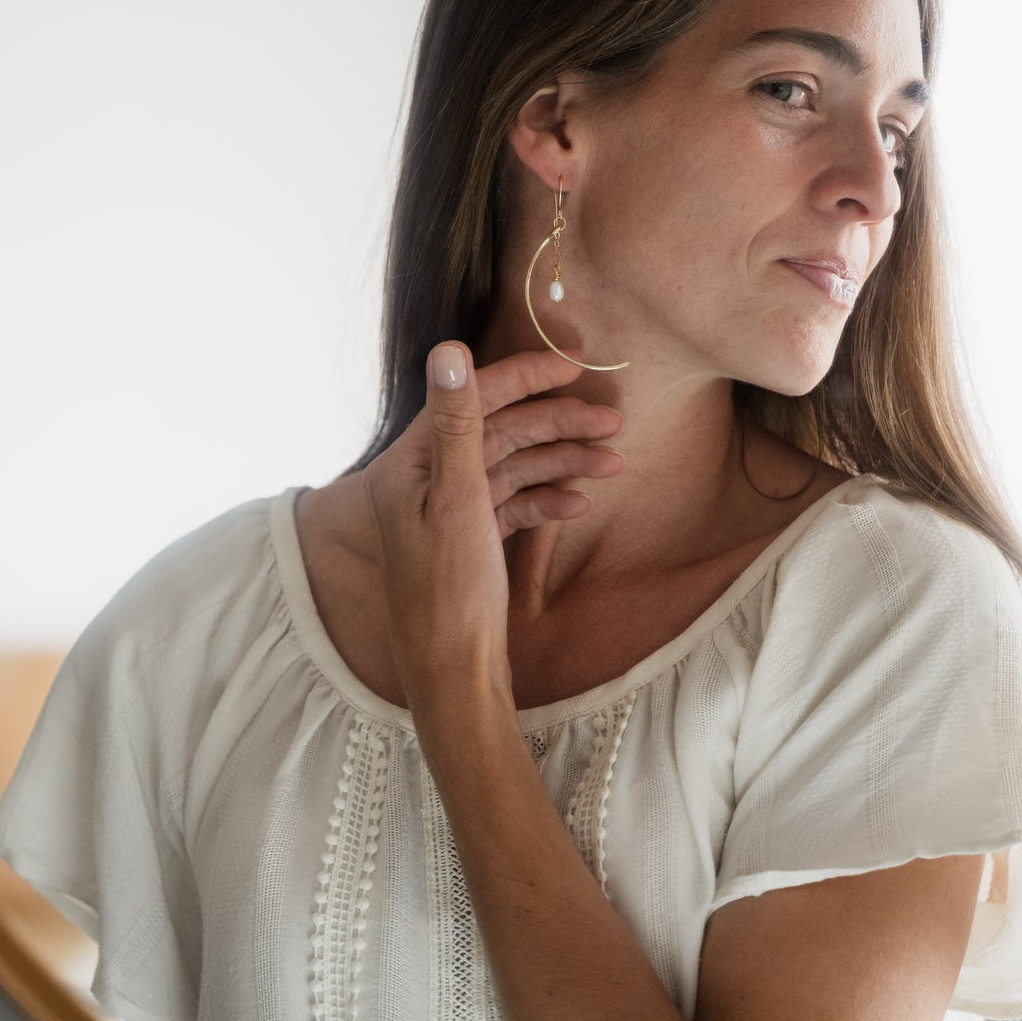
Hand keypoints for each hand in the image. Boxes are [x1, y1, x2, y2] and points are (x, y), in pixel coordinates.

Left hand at [361, 341, 623, 710]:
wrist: (453, 673)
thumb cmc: (449, 591)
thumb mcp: (457, 499)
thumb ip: (457, 422)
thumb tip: (447, 347)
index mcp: (409, 463)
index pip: (471, 399)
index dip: (523, 378)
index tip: (575, 365)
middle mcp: (423, 480)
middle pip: (498, 431)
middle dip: (556, 424)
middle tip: (613, 421)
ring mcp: (448, 510)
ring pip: (512, 466)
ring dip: (561, 461)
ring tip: (613, 463)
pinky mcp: (469, 539)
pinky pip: (512, 502)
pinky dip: (546, 498)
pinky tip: (580, 502)